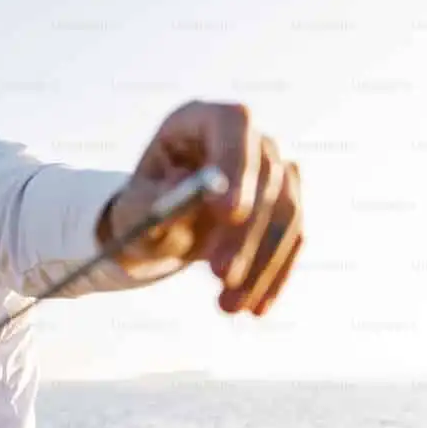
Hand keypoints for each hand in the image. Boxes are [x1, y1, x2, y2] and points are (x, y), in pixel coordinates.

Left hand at [99, 100, 303, 315]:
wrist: (159, 227)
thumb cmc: (143, 209)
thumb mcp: (134, 209)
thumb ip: (155, 199)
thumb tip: (186, 190)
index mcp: (200, 121)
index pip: (233, 124)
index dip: (236, 162)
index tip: (227, 213)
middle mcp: (243, 138)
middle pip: (266, 173)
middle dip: (246, 231)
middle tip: (221, 275)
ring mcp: (271, 168)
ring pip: (285, 212)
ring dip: (261, 263)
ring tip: (227, 305)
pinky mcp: (286, 203)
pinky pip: (292, 238)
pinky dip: (275, 274)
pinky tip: (254, 306)